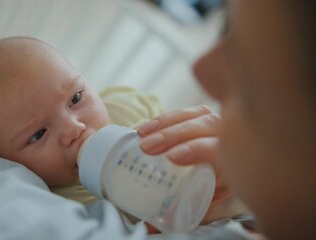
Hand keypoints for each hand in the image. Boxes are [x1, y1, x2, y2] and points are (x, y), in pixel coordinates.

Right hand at [137, 105, 247, 222]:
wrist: (229, 178)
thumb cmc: (215, 195)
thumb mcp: (204, 207)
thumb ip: (181, 214)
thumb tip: (148, 227)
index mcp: (232, 163)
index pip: (218, 148)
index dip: (196, 149)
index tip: (172, 157)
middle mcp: (229, 140)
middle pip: (205, 126)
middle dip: (172, 134)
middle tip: (147, 147)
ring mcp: (217, 127)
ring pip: (195, 114)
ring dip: (165, 123)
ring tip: (141, 135)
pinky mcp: (203, 120)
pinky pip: (186, 113)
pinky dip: (164, 118)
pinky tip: (145, 127)